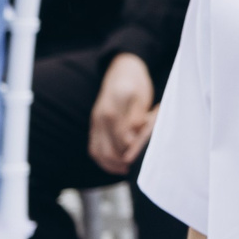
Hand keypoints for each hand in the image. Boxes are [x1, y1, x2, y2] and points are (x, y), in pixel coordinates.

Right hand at [88, 54, 156, 175]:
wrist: (121, 69)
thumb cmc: (135, 83)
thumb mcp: (142, 97)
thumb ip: (136, 118)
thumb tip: (131, 140)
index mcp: (114, 108)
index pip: (122, 139)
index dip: (134, 150)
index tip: (145, 155)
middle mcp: (101, 116)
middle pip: (109, 150)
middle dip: (123, 161)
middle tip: (137, 167)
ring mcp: (95, 121)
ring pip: (99, 152)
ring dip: (112, 164)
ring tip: (126, 169)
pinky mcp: (94, 125)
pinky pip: (93, 148)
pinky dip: (103, 160)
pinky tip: (116, 165)